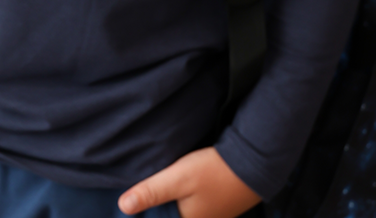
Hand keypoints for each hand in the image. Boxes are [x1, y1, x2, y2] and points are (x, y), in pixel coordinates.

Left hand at [118, 146, 261, 217]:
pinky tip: (175, 188)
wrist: (253, 163)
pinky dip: (181, 199)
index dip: (144, 214)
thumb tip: (122, 207)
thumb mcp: (178, 178)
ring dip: (168, 203)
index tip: (129, 207)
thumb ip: (151, 192)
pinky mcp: (216, 206)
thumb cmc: (213, 171)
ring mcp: (210, 216)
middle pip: (170, 216)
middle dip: (156, 208)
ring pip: (181, 212)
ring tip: (152, 191)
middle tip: (138, 195)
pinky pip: (191, 207)